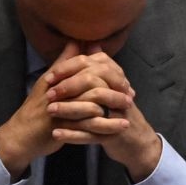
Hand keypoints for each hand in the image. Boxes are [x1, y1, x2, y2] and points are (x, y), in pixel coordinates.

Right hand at [0, 41, 127, 176]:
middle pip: (93, 82)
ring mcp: (61, 109)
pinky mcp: (63, 126)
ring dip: (114, 106)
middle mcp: (60, 91)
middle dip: (115, 87)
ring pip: (94, 103)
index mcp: (58, 78)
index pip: (87, 67)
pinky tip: (122, 125)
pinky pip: (90, 125)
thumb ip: (66, 63)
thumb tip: (77, 41)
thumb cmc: (38, 107)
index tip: (124, 79)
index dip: (109, 72)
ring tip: (130, 108)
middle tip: (130, 94)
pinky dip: (108, 125)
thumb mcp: (50, 82)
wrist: (21, 136)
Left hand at [44, 46, 160, 181]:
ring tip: (49, 112)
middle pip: (93, 83)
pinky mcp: (113, 134)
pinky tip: (56, 133)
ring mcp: (117, 115)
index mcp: (116, 81)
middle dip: (68, 87)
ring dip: (68, 109)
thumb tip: (92, 43)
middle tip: (49, 94)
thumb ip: (100, 67)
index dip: (70, 69)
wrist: (137, 141)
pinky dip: (72, 134)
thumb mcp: (112, 88)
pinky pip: (90, 134)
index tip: (50, 76)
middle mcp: (118, 95)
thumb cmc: (118, 113)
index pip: (94, 66)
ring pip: (90, 108)